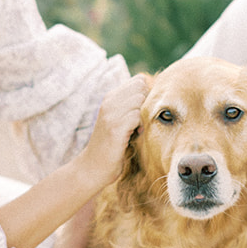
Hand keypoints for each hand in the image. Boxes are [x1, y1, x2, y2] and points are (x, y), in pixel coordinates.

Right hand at [78, 74, 148, 190]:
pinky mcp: (114, 127)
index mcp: (110, 97)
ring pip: (140, 101)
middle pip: (141, 88)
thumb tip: (153, 95)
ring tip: (135, 130)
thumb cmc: (111, 145)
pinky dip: (139, 127)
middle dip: (146, 105)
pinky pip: (137, 117)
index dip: (146, 96)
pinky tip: (132, 136)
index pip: (139, 81)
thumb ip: (130, 106)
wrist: (93, 167)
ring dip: (142, 116)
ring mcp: (110, 113)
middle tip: (138, 122)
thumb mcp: (118, 120)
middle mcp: (109, 102)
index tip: (141, 112)